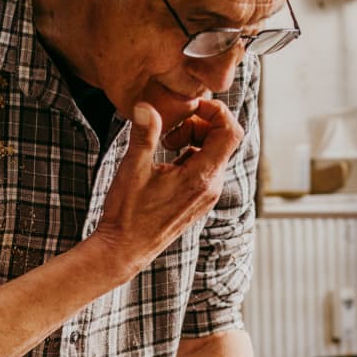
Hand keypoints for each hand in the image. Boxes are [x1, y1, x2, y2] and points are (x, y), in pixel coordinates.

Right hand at [88, 99, 242, 273]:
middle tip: (170, 132)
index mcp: (202, 177)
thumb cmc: (128, 213)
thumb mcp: (133, 169)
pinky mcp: (200, 200)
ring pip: (214, 153)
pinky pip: (206, 168)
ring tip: (165, 146)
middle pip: (224, 139)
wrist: (126, 249)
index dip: (216, 112)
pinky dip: (191, 155)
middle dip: (200, 125)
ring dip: (194, 139)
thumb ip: (145, 134)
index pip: (230, 132)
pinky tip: (167, 163)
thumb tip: (146, 106)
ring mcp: (208, 195)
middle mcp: (212, 186)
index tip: (190, 108)